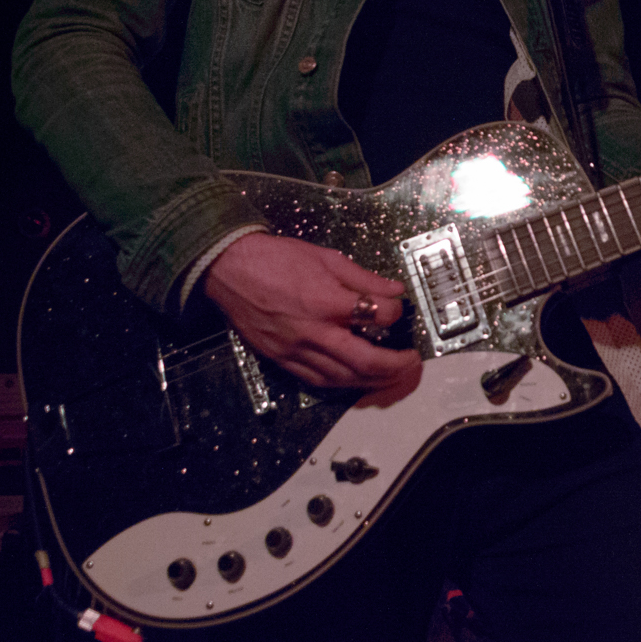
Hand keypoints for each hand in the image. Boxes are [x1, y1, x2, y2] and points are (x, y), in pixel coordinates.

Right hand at [202, 233, 417, 388]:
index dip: (396, 313)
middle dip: (395, 366)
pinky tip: (356, 379)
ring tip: (391, 375)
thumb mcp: (326, 257)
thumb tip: (394, 289)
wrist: (229, 269)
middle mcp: (313, 331)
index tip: (398, 309)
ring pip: (342, 378)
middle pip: (364, 361)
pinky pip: (317, 381)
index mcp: (326, 301)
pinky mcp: (281, 360)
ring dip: (373, 381)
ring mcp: (295, 350)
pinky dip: (342, 384)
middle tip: (411, 362)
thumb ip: (363, 277)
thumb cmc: (276, 259)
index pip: (377, 315)